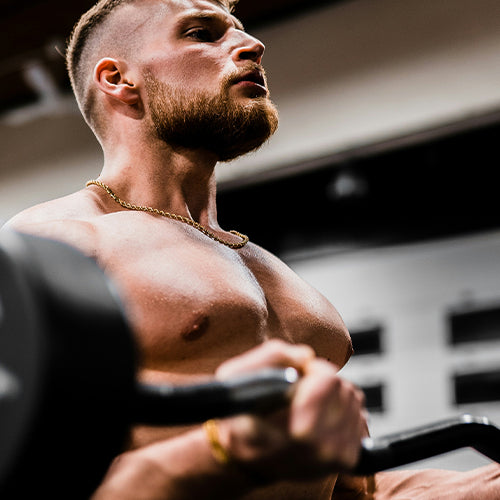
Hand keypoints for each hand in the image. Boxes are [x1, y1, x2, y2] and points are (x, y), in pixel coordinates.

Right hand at [214, 340, 366, 480]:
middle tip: (302, 388)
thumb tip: (307, 356)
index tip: (301, 372)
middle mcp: (324, 449)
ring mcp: (338, 457)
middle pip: (344, 388)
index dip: (314, 369)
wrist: (246, 459)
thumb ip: (273, 356)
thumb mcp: (237, 377)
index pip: (329, 382)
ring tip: (309, 403)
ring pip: (354, 400)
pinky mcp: (348, 459)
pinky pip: (360, 417)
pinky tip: (322, 416)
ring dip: (334, 395)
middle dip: (324, 381)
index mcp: (302, 432)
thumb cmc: (239, 416)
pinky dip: (343, 411)